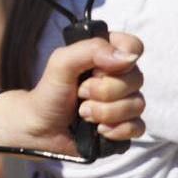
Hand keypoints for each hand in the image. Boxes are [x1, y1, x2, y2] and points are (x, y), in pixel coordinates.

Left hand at [0, 33, 144, 155]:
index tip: (98, 69)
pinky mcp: (125, 127)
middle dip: (103, 90)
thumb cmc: (50, 92)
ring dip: (105, 112)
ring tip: (83, 113)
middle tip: (80, 94)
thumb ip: (89, 50)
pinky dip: (115, 130)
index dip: (122, 58)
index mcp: (106, 56)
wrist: (40, 128)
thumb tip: (127, 57)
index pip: (133, 46)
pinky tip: (97, 130)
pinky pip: (138, 127)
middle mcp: (119, 78)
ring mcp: (124, 103)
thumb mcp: (60, 62)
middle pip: (137, 78)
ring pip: (137, 105)